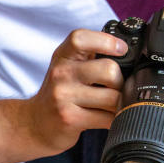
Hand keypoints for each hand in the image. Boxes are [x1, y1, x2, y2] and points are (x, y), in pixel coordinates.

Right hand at [22, 29, 126, 154]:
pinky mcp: (70, 118)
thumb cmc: (60, 93)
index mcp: (63, 56)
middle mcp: (61, 73)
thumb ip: (90, 57)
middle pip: (109, 69)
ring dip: (119, 104)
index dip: (107, 41)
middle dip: (121, 82)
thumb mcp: (68, 68)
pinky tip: (105, 118)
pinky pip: (106, 118)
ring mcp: (63, 96)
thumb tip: (128, 54)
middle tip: (115, 89)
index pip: (81, 38)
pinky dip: (114, 120)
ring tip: (110, 106)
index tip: (122, 49)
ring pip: (113, 97)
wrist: (35, 124)